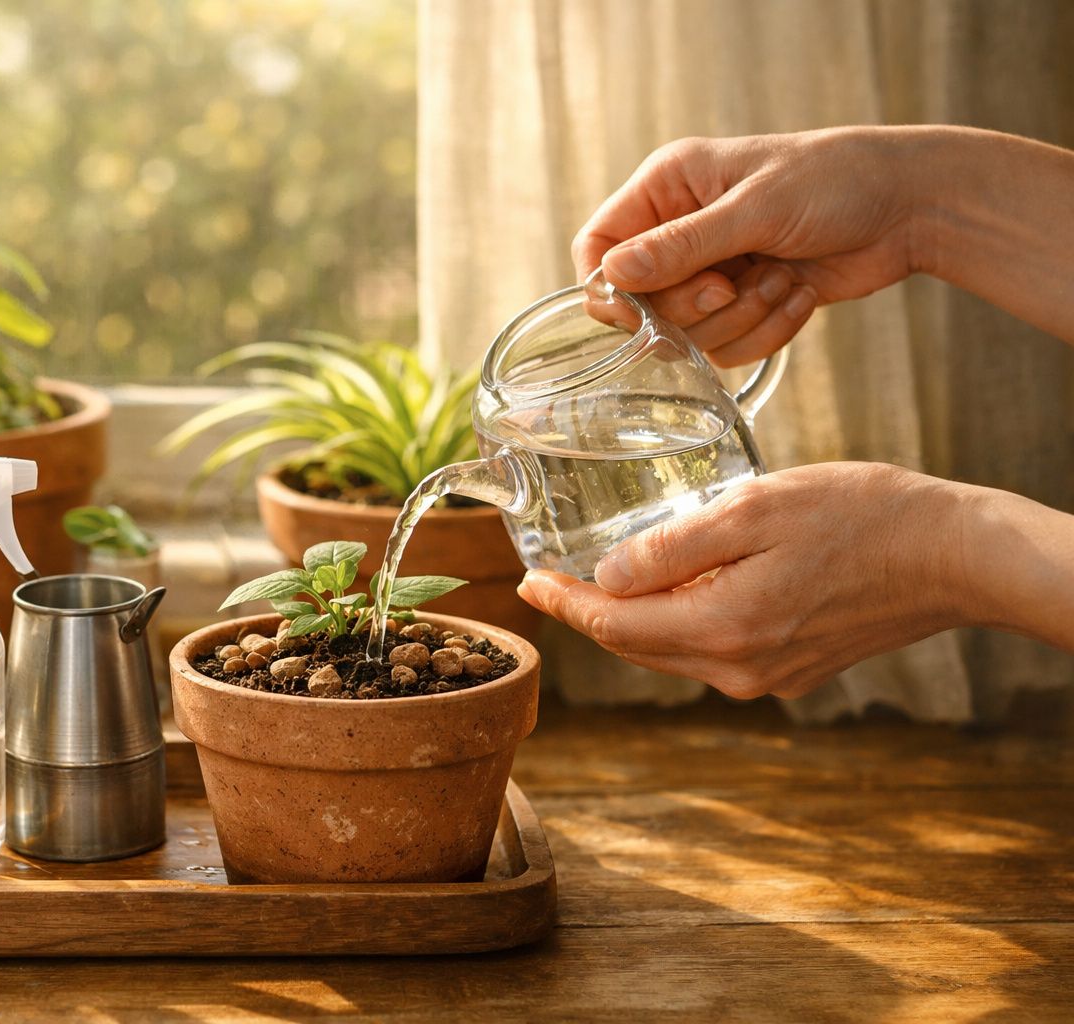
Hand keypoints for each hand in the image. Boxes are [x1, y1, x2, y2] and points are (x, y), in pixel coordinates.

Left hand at [515, 463, 973, 699]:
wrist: (953, 557)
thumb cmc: (859, 516)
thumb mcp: (754, 509)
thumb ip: (672, 546)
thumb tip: (606, 576)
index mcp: (720, 628)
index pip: (612, 624)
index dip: (562, 602)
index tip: (526, 582)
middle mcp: (736, 668)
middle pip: (634, 644)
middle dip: (587, 612)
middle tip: (546, 582)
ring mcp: (765, 676)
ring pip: (670, 651)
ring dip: (629, 620)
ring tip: (595, 584)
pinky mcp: (790, 671)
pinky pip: (709, 650)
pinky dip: (677, 623)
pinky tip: (669, 591)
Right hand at [572, 127, 923, 365]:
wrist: (911, 206)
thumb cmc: (837, 180)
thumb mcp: (754, 209)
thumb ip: (681, 246)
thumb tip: (611, 276)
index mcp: (667, 187)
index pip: (597, 246)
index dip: (610, 286)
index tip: (642, 310)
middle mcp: (680, 229)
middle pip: (640, 302)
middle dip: (692, 306)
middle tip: (732, 285)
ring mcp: (711, 270)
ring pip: (685, 333)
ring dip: (739, 319)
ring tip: (782, 280)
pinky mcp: (744, 305)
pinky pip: (726, 347)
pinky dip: (767, 331)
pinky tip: (799, 293)